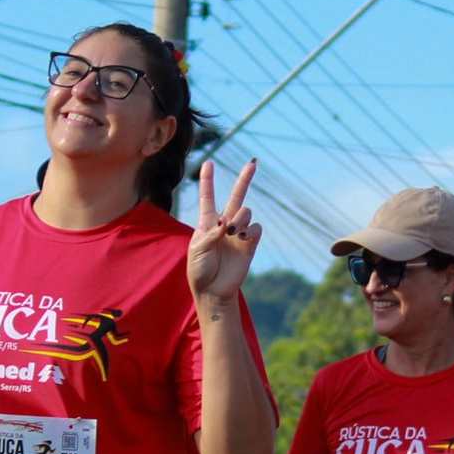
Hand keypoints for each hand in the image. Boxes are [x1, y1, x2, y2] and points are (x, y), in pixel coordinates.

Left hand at [186, 159, 261, 301]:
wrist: (213, 291)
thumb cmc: (200, 271)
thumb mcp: (198, 250)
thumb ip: (211, 233)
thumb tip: (226, 222)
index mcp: (207, 223)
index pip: (208, 197)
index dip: (207, 180)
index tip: (208, 163)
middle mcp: (224, 224)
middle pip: (236, 196)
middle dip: (245, 179)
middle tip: (253, 163)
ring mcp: (239, 233)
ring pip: (246, 211)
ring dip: (239, 218)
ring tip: (232, 232)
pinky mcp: (250, 244)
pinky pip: (256, 228)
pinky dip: (250, 229)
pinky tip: (242, 237)